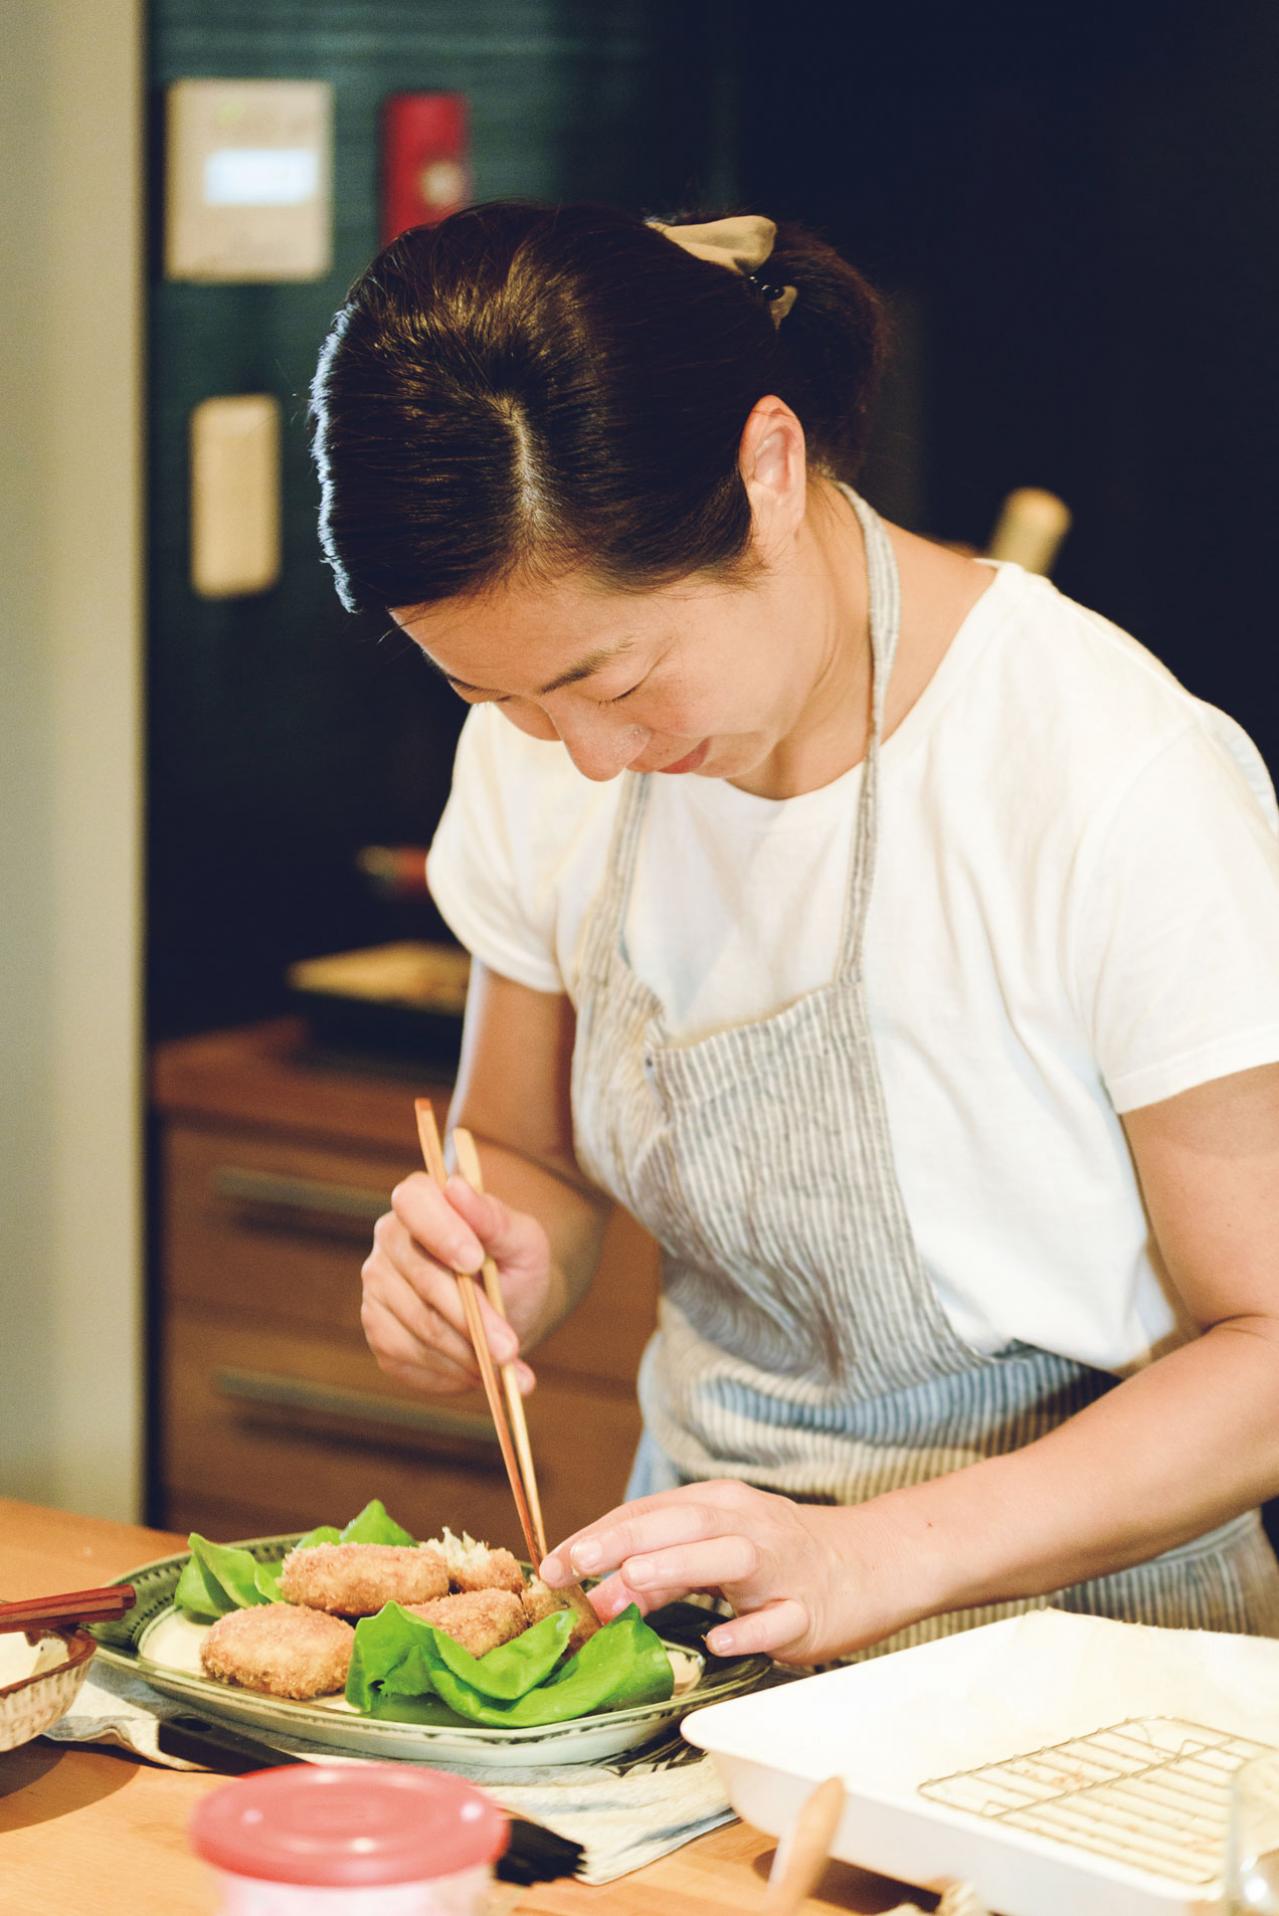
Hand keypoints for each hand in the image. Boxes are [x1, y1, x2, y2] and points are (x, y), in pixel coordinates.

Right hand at [361, 1171, 553, 1396]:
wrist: (512, 1309)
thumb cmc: (516, 1265)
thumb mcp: (522, 1239)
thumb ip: (493, 1217)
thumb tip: (456, 1187)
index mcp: (421, 1201)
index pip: (413, 1202)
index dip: (441, 1231)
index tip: (476, 1260)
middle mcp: (389, 1241)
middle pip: (422, 1279)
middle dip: (471, 1318)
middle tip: (508, 1348)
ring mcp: (378, 1289)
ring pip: (419, 1327)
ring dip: (467, 1352)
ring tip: (507, 1364)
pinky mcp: (380, 1333)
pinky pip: (410, 1359)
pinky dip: (451, 1371)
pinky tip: (479, 1371)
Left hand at [537, 1480, 923, 1663]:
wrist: (870, 1561)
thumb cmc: (780, 1556)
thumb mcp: (715, 1550)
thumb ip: (660, 1569)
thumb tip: (597, 1593)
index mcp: (718, 1505)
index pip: (648, 1512)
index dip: (597, 1535)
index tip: (550, 1564)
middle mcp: (746, 1525)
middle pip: (681, 1524)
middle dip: (623, 1540)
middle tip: (572, 1564)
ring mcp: (781, 1566)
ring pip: (729, 1557)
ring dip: (678, 1565)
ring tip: (631, 1580)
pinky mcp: (810, 1609)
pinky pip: (778, 1618)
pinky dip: (750, 1628)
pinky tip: (723, 1642)